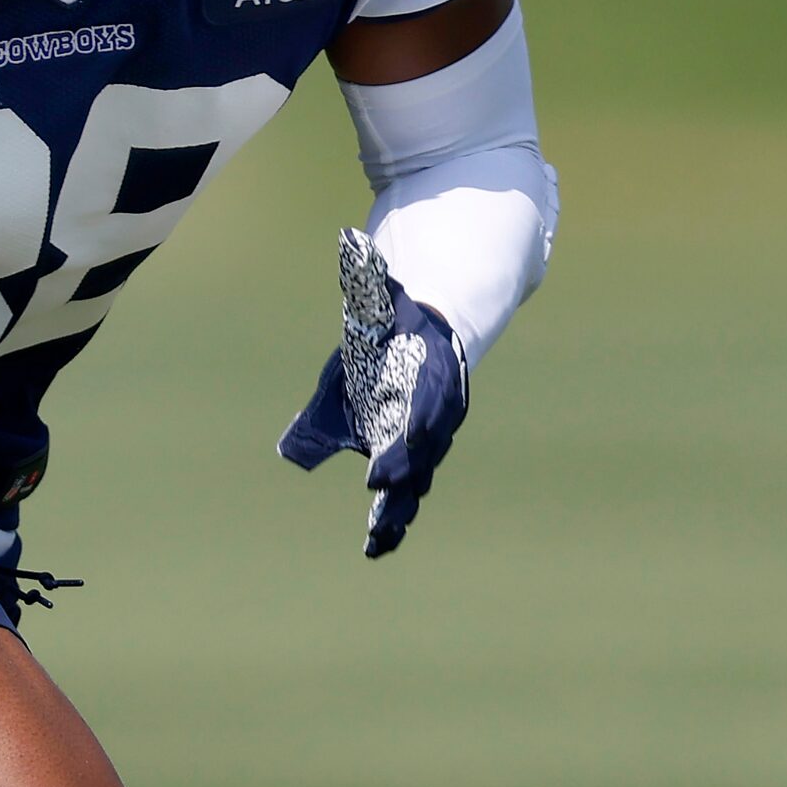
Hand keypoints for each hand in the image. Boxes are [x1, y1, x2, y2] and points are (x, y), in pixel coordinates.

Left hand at [278, 229, 470, 557]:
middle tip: (377, 501)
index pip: (425, 408)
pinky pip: (408, 486)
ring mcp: (427, 434)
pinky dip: (394, 514)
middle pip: (422, 451)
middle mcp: (435, 411)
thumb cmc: (398, 314)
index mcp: (431, 374)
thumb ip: (368, 280)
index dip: (411, 433)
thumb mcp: (381, 296)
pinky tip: (377, 543)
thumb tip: (351, 243)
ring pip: (417, 477)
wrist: (434, 326)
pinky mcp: (413, 450)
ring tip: (377, 542)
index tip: (390, 458)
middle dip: (402, 475)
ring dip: (398, 509)